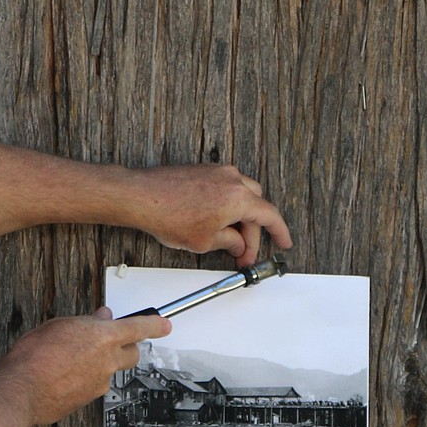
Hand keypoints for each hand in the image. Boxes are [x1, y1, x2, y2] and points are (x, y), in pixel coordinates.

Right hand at [0, 308, 171, 426]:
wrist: (21, 392)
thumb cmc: (33, 357)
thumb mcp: (58, 326)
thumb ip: (84, 323)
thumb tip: (99, 319)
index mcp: (104, 336)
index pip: (140, 327)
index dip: (155, 325)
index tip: (164, 325)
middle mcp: (108, 361)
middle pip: (132, 353)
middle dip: (126, 346)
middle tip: (111, 341)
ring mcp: (100, 383)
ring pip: (111, 371)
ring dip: (101, 364)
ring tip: (75, 359)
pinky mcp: (90, 399)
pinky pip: (95, 385)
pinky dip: (87, 379)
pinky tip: (67, 375)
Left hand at [124, 163, 291, 266]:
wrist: (141, 197)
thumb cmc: (169, 216)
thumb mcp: (206, 241)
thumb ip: (230, 243)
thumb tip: (238, 245)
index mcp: (239, 197)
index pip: (269, 216)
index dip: (280, 232)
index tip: (284, 243)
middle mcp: (232, 179)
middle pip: (255, 207)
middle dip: (252, 234)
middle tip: (243, 255)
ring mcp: (218, 172)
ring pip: (241, 196)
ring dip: (239, 219)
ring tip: (228, 241)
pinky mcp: (204, 171)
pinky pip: (225, 189)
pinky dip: (226, 207)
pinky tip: (215, 223)